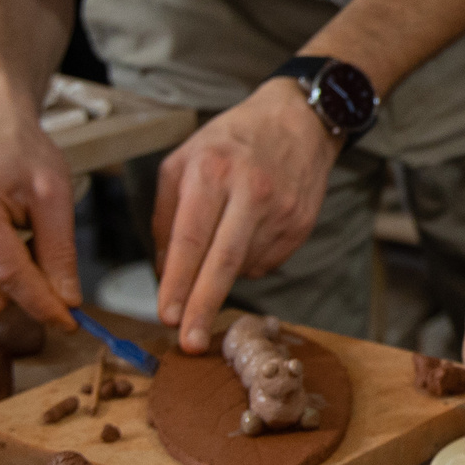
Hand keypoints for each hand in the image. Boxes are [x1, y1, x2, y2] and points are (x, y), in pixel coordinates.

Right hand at [0, 111, 82, 327]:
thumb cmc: (22, 157)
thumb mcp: (55, 193)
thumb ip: (60, 251)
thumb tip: (67, 303)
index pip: (9, 276)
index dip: (43, 305)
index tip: (72, 323)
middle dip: (25, 289)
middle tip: (37, 248)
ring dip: (5, 285)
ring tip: (11, 240)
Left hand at [152, 78, 339, 351]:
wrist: (297, 120)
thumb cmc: (231, 141)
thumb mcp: (183, 161)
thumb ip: (165, 215)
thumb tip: (163, 272)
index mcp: (212, 171)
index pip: (190, 238)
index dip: (177, 281)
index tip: (165, 315)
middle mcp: (249, 191)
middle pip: (222, 263)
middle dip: (202, 306)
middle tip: (189, 343)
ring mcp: (281, 210)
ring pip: (242, 266)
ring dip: (222, 273)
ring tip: (224, 236)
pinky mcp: (300, 224)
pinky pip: (265, 262)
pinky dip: (247, 261)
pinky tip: (247, 232)